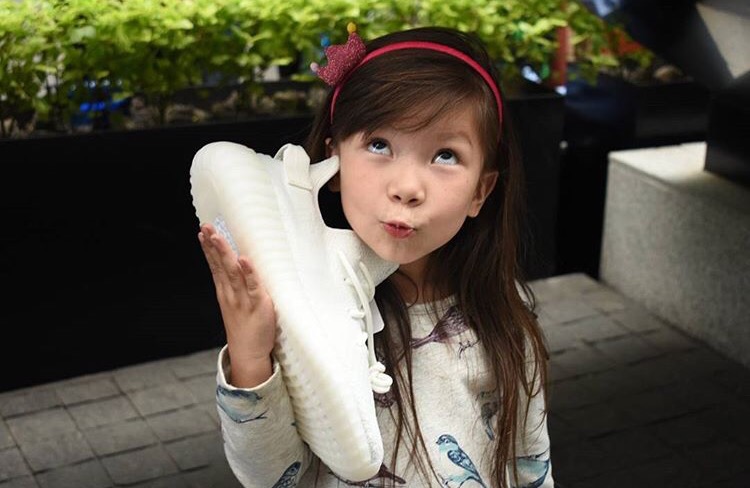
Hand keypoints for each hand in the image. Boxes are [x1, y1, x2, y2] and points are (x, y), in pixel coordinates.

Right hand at [198, 223, 275, 386]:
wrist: (248, 354)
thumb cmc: (245, 327)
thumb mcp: (235, 304)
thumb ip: (236, 286)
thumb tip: (237, 266)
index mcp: (225, 292)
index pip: (215, 265)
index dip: (209, 248)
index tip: (203, 231)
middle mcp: (230, 293)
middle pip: (220, 265)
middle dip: (213, 245)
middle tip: (205, 227)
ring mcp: (243, 298)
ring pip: (232, 271)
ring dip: (225, 253)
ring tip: (217, 236)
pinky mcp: (258, 304)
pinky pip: (252, 285)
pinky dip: (248, 272)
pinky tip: (243, 259)